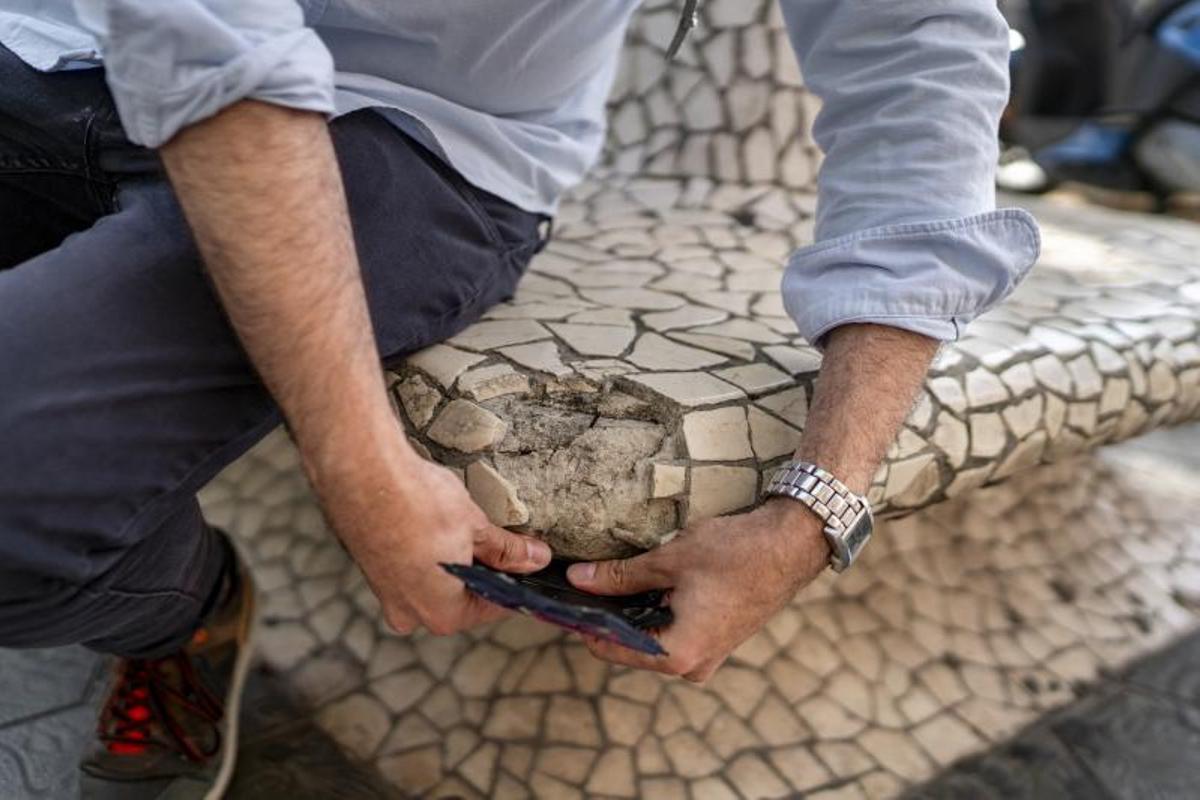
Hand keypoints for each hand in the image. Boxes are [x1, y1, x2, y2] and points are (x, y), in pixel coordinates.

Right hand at [330, 453, 551, 635]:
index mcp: (442, 614)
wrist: (362, 472)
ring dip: (453, 558)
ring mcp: (386, 594)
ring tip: (460, 525)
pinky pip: (409, 569)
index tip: (527, 561)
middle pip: (462, 596)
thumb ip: (507, 550)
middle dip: (482, 568)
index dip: (515, 579)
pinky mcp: (371, 570)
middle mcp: (410, 614)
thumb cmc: (419, 503)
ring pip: (435, 582)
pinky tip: (431, 523)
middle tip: (496, 536)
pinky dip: (425, 551)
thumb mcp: (477, 527)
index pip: (493, 606)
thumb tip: (535, 559)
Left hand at [567, 498, 829, 681]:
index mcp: (676, 655)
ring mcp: (707, 655)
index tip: (564, 596)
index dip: (584, 620)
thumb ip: (619, 576)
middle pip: (629, 643)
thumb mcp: (669, 560)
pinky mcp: (716, 639)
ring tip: (616, 573)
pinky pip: (673, 628)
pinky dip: (658, 606)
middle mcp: (691, 666)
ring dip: (633, 606)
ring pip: (650, 633)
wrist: (792, 545)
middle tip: (585, 577)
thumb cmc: (736, 553)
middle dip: (608, 611)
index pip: (608, 648)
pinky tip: (651, 577)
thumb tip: (577, 579)